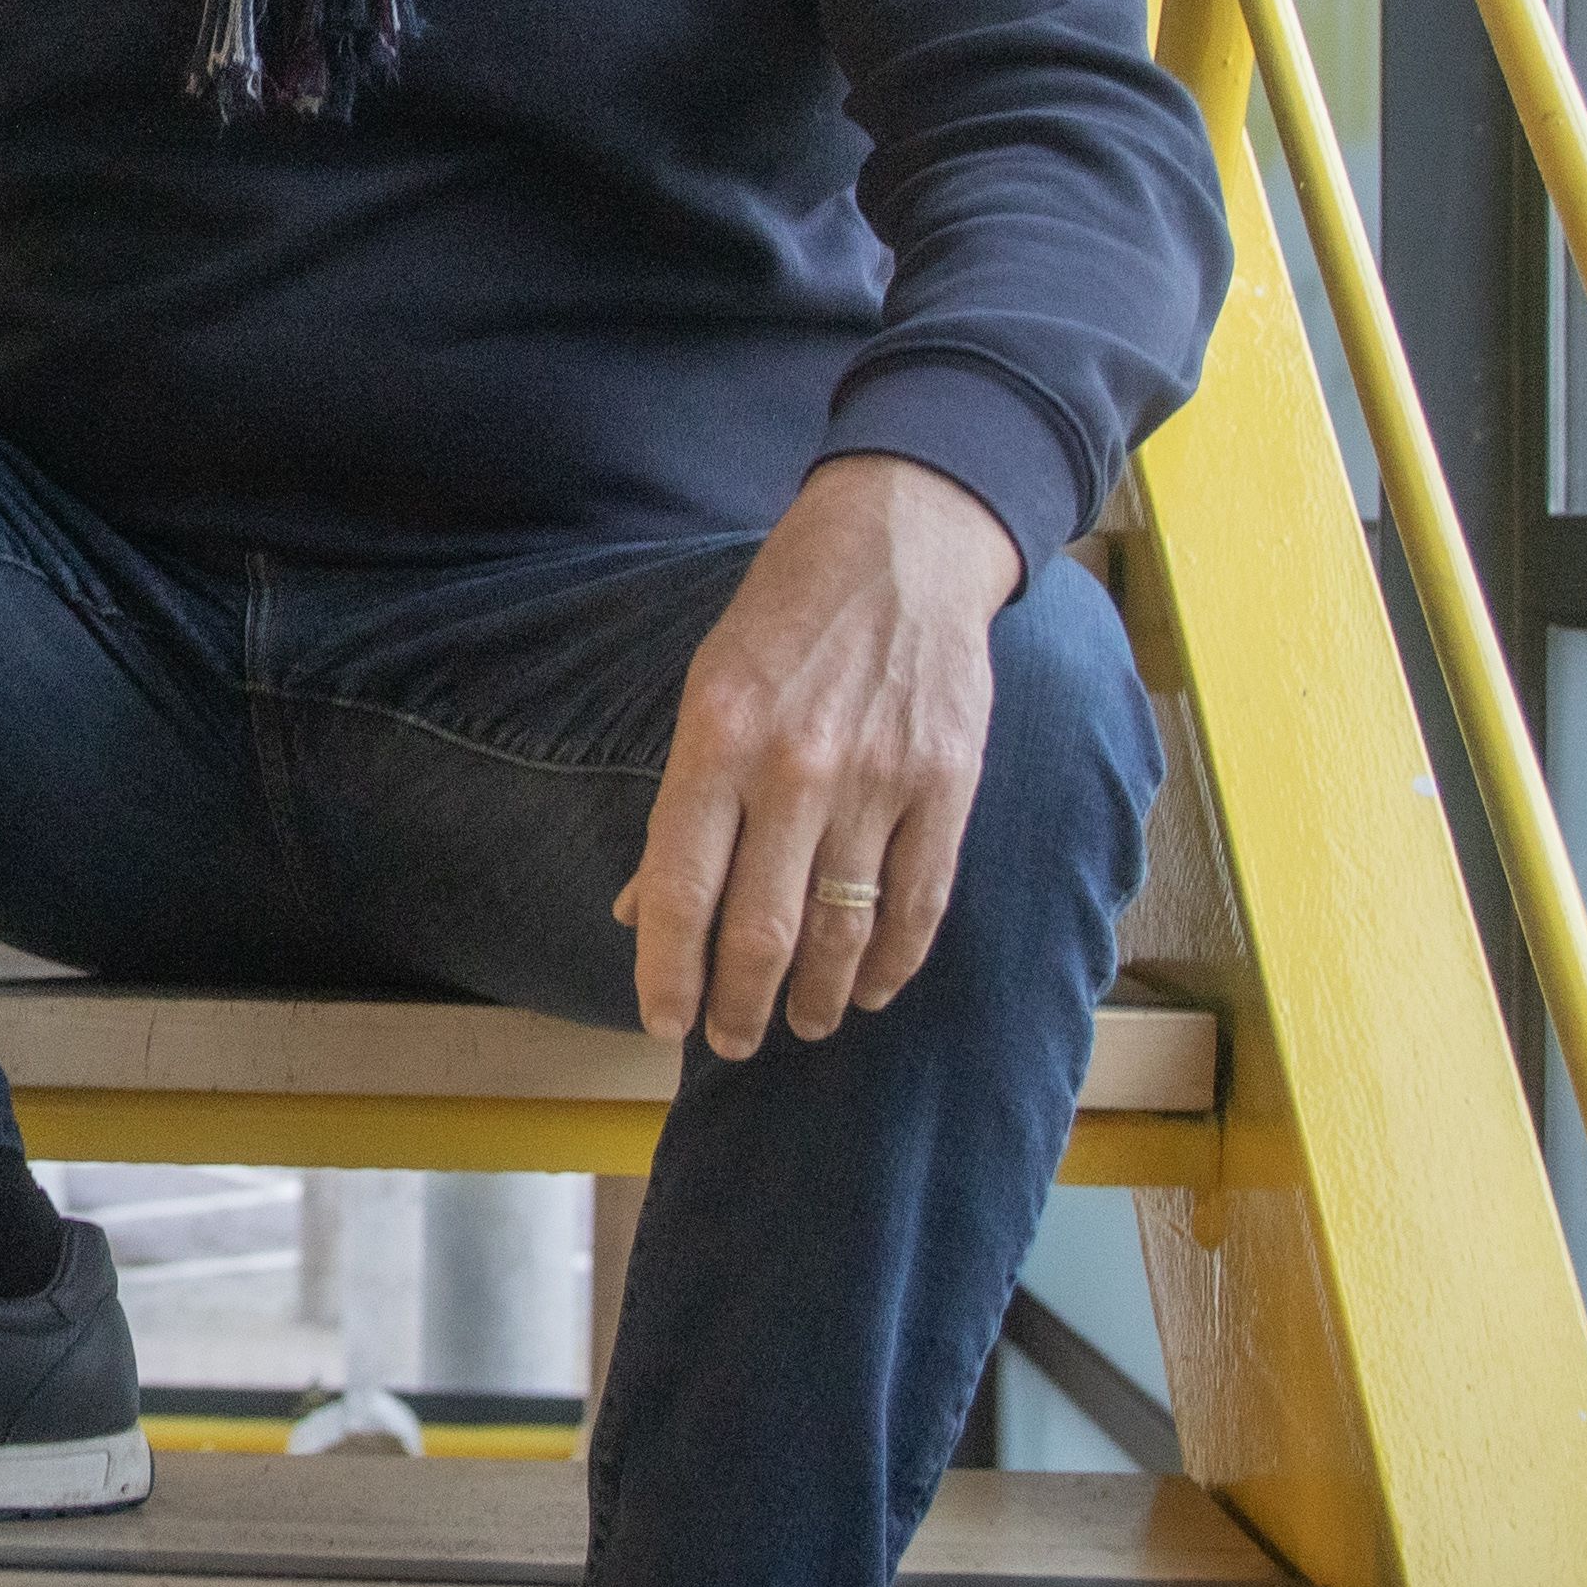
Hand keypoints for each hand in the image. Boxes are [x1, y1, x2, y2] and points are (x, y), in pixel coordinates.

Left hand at [621, 455, 1021, 1059]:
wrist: (902, 545)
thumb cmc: (785, 622)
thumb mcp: (706, 691)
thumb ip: (682, 807)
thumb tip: (638, 913)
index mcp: (716, 739)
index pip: (678, 888)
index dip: (666, 973)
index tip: (662, 1023)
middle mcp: (794, 766)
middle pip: (760, 928)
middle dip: (739, 1005)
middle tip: (730, 1041)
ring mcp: (878, 777)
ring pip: (842, 929)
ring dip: (816, 996)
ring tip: (798, 1025)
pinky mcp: (948, 781)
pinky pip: (919, 901)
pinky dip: (893, 962)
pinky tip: (869, 989)